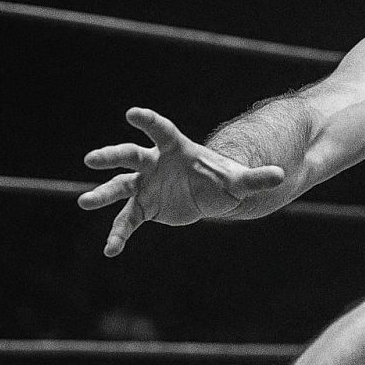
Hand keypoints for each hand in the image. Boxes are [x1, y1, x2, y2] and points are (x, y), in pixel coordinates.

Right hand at [77, 108, 284, 256]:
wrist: (209, 193)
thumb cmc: (221, 178)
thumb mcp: (239, 180)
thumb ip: (256, 177)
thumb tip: (281, 176)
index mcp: (175, 148)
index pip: (160, 131)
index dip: (148, 122)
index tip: (132, 113)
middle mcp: (154, 163)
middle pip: (129, 156)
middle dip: (111, 157)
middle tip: (91, 160)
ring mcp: (145, 185)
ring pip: (120, 187)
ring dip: (102, 194)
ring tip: (84, 203)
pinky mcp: (144, 207)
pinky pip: (128, 220)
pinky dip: (119, 234)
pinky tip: (111, 250)